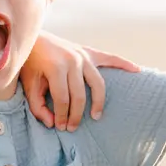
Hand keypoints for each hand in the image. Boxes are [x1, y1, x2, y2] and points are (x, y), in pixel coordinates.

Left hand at [21, 36, 139, 130]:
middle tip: (73, 128)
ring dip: (98, 101)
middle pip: (80, 94)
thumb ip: (37, 106)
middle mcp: (73, 61)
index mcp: (56, 67)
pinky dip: (124, 64)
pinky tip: (137, 71)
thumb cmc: (30, 64)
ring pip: (97, 83)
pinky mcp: (89, 52)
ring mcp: (82, 55)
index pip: (62, 98)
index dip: (62, 115)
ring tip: (96, 115)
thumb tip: (52, 123)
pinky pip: (111, 58)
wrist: (33, 38)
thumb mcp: (28, 85)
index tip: (61, 127)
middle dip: (77, 114)